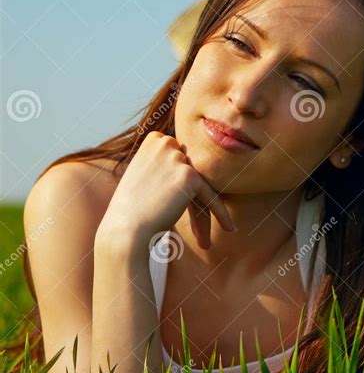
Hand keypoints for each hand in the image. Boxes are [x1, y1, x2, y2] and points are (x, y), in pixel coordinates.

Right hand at [98, 131, 234, 251]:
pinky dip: (221, 213)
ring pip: (202, 182)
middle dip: (195, 191)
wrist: (124, 230)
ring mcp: (177, 157)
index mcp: (153, 139)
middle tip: (196, 220)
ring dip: (206, 205)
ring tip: (205, 233)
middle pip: (193, 167)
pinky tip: (230, 228)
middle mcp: (164, 142)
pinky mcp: (188, 175)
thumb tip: (186, 155)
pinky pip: (211, 195)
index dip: (183, 178)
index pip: (181, 155)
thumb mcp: (144, 175)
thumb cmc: (131, 209)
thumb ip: (163, 163)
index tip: (183, 198)